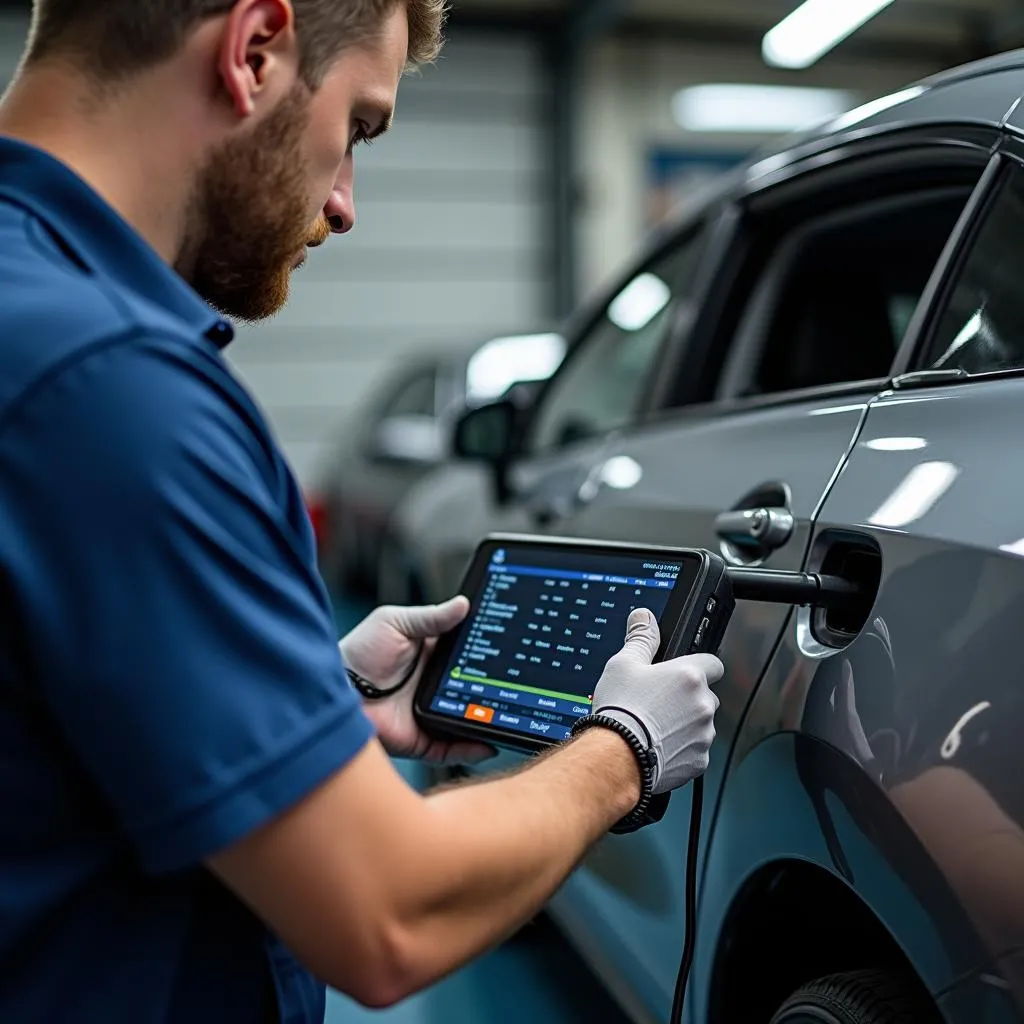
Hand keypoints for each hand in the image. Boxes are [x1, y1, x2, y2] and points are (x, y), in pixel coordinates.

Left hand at [340, 597, 496, 766]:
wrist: (333, 688)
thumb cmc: (357, 653)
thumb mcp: (395, 623)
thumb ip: (430, 617)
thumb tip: (463, 604)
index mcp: (431, 657)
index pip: (468, 657)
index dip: (488, 655)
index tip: (509, 651)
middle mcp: (433, 687)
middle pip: (474, 689)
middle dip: (495, 690)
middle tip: (517, 686)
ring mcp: (428, 714)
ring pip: (467, 720)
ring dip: (488, 720)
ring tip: (511, 716)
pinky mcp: (420, 740)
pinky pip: (451, 749)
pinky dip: (471, 748)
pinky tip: (489, 743)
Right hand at [590, 608, 722, 793]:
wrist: (616, 757)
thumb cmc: (620, 710)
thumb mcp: (623, 664)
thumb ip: (641, 638)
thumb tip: (644, 617)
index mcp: (689, 676)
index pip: (713, 663)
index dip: (699, 666)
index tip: (684, 674)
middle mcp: (703, 704)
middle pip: (706, 696)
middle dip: (689, 698)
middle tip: (661, 703)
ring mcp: (704, 734)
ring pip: (702, 724)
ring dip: (687, 724)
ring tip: (656, 727)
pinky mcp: (700, 761)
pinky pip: (697, 751)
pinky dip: (683, 749)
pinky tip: (659, 746)